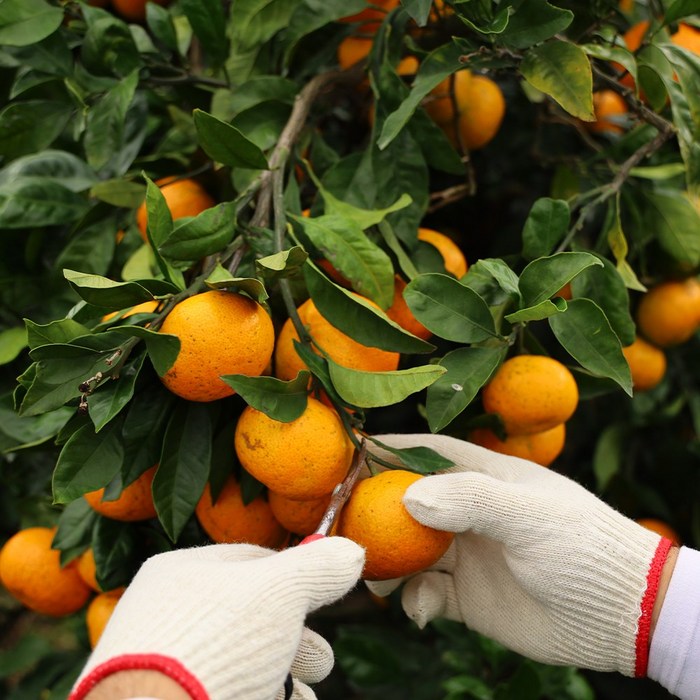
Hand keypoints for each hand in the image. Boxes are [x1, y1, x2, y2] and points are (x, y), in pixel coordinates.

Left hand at [71, 537, 363, 699]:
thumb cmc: (217, 641)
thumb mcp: (279, 590)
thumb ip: (317, 568)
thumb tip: (352, 552)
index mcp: (181, 573)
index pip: (249, 561)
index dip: (294, 575)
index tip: (324, 595)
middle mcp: (167, 617)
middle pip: (247, 620)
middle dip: (295, 640)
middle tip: (320, 661)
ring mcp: (163, 667)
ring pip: (239, 664)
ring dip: (282, 678)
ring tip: (303, 696)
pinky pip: (224, 691)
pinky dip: (260, 697)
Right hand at [368, 433, 673, 677]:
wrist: (619, 614)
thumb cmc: (581, 546)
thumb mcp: (529, 516)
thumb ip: (471, 500)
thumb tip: (408, 497)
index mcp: (484, 477)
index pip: (426, 452)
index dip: (387, 450)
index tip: (347, 456)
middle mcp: (468, 512)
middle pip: (406, 503)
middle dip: (374, 512)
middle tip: (342, 525)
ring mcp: (465, 554)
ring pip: (408, 550)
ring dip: (387, 561)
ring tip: (374, 576)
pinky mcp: (465, 596)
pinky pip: (424, 593)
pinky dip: (413, 600)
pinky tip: (420, 611)